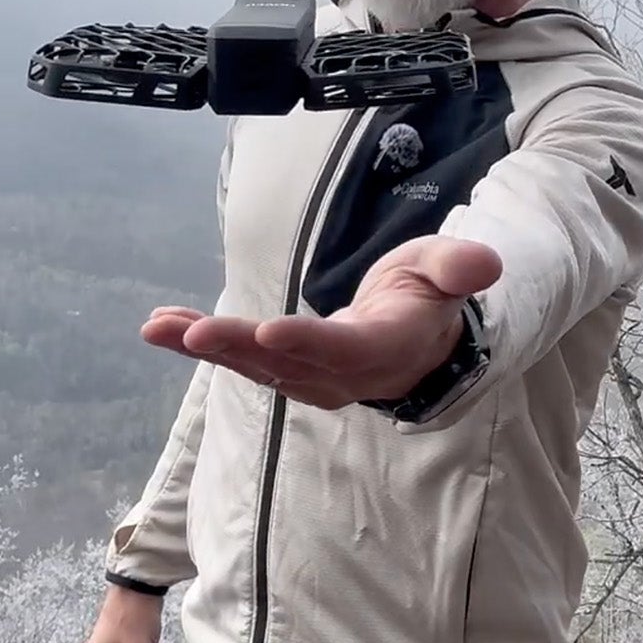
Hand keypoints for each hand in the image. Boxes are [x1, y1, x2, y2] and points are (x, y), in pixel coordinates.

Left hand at [142, 235, 499, 409]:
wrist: (418, 339)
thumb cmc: (429, 293)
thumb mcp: (448, 269)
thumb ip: (459, 268)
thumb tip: (484, 263)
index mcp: (387, 346)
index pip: (348, 348)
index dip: (310, 342)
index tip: (269, 331)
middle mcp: (344, 372)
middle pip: (289, 363)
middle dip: (239, 348)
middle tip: (193, 333)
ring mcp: (311, 378)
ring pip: (255, 366)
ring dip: (206, 349)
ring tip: (159, 328)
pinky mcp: (284, 370)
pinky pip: (239, 358)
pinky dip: (198, 344)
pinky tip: (159, 325)